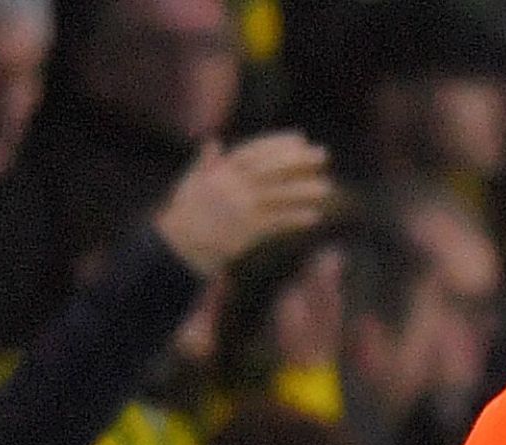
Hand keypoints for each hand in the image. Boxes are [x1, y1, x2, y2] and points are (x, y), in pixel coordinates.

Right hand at [151, 133, 335, 274]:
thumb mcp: (190, 184)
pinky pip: (277, 222)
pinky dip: (296, 218)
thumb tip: (213, 142)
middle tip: (323, 154)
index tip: (300, 138)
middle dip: (298, 160)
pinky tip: (315, 217)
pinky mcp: (247, 230)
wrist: (178, 246)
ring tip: (327, 187)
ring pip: (278, 195)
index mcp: (220, 172)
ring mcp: (241, 207)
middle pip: (271, 168)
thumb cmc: (184, 215)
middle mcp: (232, 186)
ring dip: (304, 190)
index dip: (278, 143)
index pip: (254, 151)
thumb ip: (204, 163)